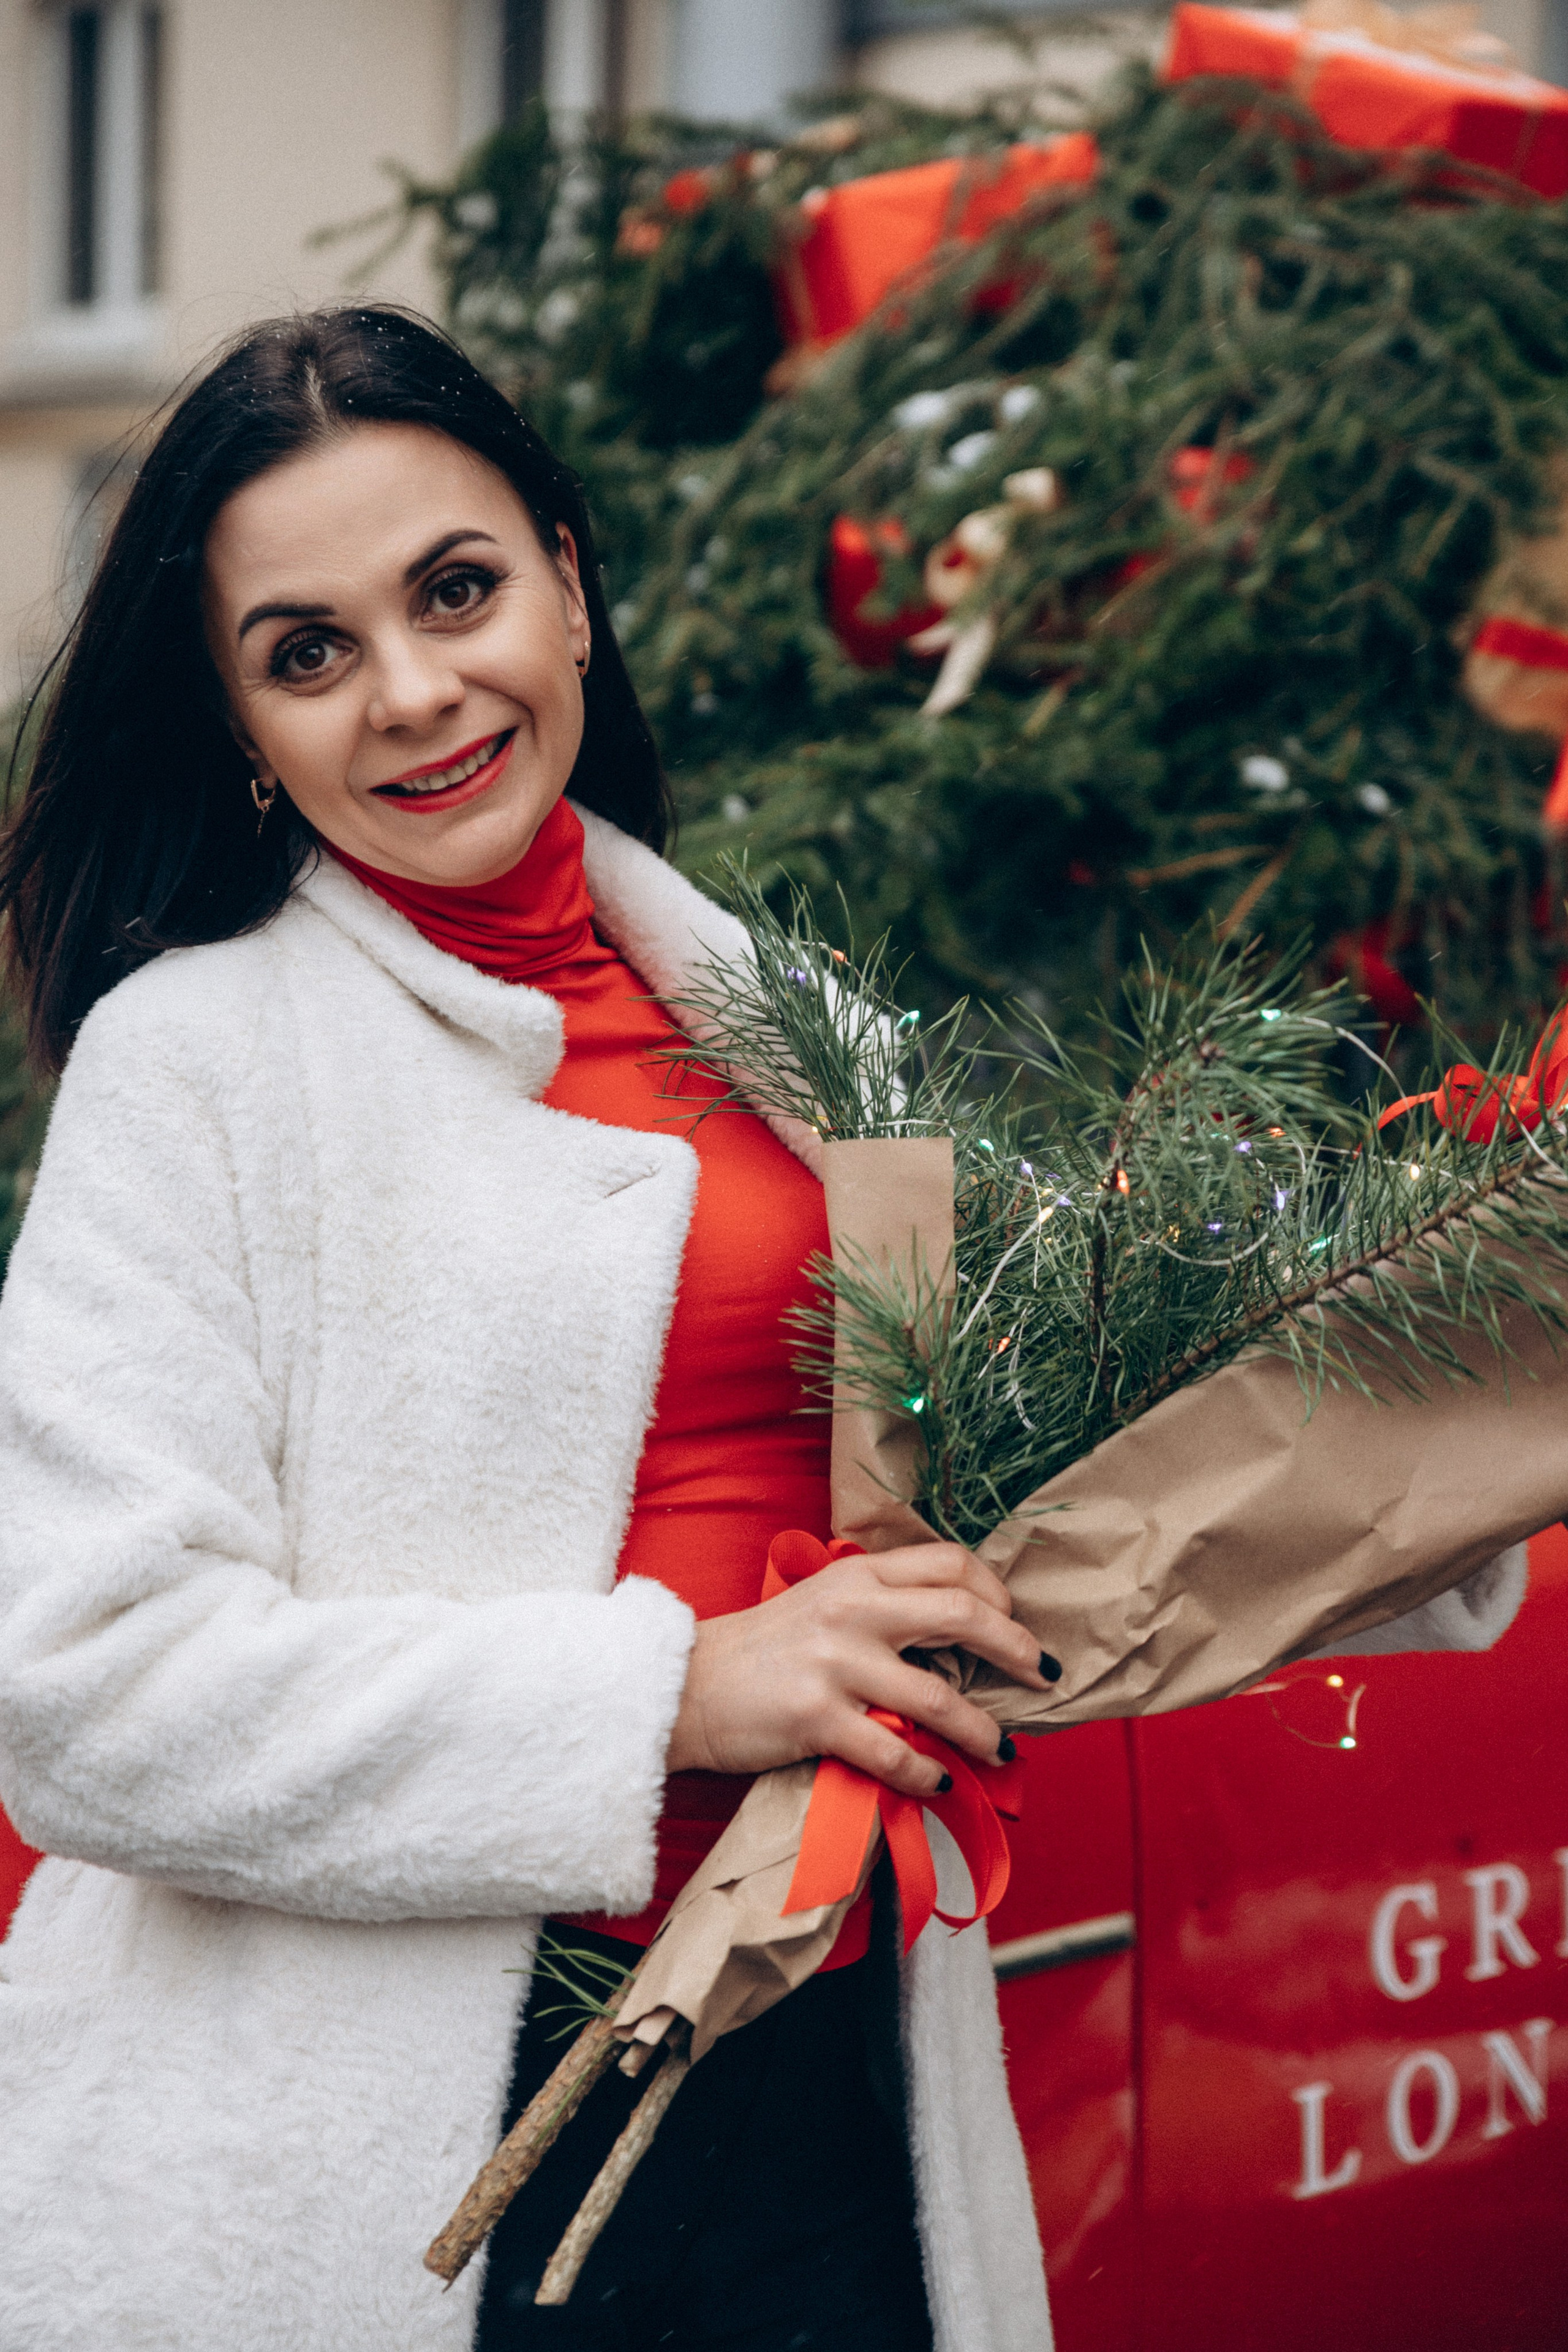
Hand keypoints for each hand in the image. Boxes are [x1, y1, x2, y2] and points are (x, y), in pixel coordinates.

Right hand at [664, 1542, 1050, 1797]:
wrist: (685, 1685)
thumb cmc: (761, 1648)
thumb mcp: (822, 1603)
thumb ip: (879, 1605)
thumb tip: (952, 1630)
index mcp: (857, 1576)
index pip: (948, 1564)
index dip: (995, 1592)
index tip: (1013, 1621)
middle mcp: (853, 1611)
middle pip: (962, 1615)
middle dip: (1016, 1647)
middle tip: (1043, 1674)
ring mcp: (836, 1664)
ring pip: (939, 1697)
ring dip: (982, 1730)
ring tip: (1003, 1749)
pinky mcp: (818, 1719)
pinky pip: (894, 1753)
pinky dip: (927, 1774)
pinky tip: (940, 1783)